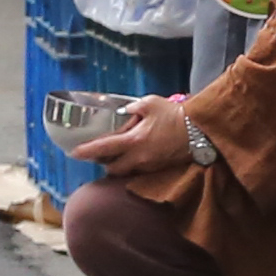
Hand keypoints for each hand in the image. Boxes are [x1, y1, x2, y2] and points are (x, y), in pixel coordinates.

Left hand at [82, 95, 198, 184]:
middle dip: (103, 163)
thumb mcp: (150, 104)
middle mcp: (140, 158)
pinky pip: (141, 171)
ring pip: (127, 172)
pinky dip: (134, 165)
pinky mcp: (160, 169)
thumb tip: (123, 112)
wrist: (201, 130)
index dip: (86, 152)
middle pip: (112, 168)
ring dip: (119, 165)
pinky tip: (136, 155)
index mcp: (134, 141)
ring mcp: (151, 166)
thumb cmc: (175, 115)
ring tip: (118, 154)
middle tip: (99, 154)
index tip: (73, 153)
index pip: (103, 149)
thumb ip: (132, 109)